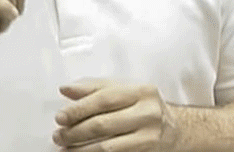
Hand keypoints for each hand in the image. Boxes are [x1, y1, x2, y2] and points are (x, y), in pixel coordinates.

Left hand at [53, 80, 178, 150]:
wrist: (175, 130)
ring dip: (80, 150)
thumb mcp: (126, 91)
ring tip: (64, 148)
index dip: (79, 108)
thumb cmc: (145, 107)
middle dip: (75, 131)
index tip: (60, 116)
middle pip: (103, 124)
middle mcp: (148, 114)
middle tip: (58, 135)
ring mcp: (148, 137)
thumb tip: (66, 89)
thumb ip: (96, 88)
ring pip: (107, 147)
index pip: (105, 99)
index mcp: (142, 92)